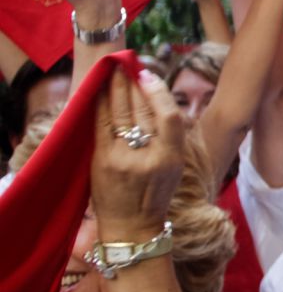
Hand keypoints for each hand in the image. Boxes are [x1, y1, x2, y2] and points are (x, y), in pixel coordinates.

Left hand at [92, 68, 184, 243]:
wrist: (132, 228)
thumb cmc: (155, 196)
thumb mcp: (174, 167)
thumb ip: (170, 136)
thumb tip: (156, 98)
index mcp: (172, 158)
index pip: (169, 117)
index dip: (158, 92)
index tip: (148, 75)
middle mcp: (149, 157)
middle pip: (141, 110)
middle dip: (133, 84)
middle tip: (127, 64)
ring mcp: (123, 159)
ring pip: (120, 113)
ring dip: (116, 88)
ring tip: (113, 71)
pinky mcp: (102, 161)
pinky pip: (101, 125)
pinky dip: (101, 105)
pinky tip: (100, 91)